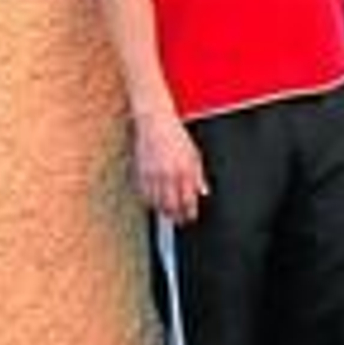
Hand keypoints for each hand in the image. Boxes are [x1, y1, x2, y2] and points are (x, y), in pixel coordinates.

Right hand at [132, 110, 208, 224]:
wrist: (156, 124)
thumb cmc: (176, 137)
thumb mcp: (194, 154)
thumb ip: (199, 175)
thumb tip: (204, 191)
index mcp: (184, 170)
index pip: (188, 200)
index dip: (189, 213)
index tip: (190, 218)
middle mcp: (168, 175)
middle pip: (171, 206)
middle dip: (176, 217)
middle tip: (179, 220)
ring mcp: (152, 176)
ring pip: (156, 203)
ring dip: (162, 211)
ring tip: (168, 213)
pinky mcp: (139, 174)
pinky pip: (144, 195)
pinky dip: (149, 201)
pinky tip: (154, 202)